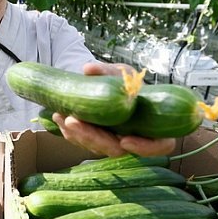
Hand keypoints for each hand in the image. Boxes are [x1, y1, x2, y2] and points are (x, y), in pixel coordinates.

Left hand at [50, 61, 175, 157]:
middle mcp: (135, 139)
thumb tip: (89, 68)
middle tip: (72, 122)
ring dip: (77, 135)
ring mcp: (114, 142)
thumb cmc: (127, 82)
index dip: (144, 148)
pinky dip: (70, 131)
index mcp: (153, 125)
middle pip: (117, 150)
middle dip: (93, 138)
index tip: (125, 140)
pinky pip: (84, 141)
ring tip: (61, 116)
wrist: (114, 87)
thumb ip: (108, 71)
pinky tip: (58, 116)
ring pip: (97, 148)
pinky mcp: (98, 141)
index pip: (159, 146)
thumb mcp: (122, 73)